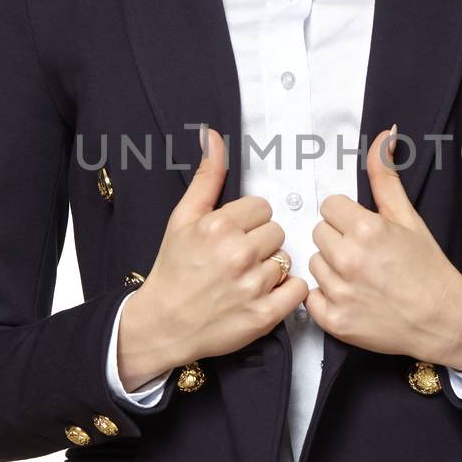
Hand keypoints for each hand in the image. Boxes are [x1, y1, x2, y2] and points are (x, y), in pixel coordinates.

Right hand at [116, 126, 309, 387]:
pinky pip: (298, 289)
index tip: (232, 236)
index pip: (262, 207)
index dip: (248, 222)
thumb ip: (206, 177)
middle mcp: (238, 254)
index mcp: (219, 226)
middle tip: (237, 259)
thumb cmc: (173, 269)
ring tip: (245, 279)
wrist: (163, 324)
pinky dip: (286, 291)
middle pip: (277, 232)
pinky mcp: (264, 315)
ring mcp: (253, 286)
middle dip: (260, 243)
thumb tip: (214, 136)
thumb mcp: (182, 218)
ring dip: (271, 268)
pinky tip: (263, 293)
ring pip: (287, 260)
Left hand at [305, 125, 461, 371]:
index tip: (364, 230)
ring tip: (361, 277)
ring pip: (315, 263)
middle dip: (338, 240)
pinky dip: (327, 298)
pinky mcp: (334, 321)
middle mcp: (349, 260)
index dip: (348, 217)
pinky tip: (352, 297)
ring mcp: (340, 293)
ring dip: (332, 268)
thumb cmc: (428, 268)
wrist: (444, 320)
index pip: (330, 206)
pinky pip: (311, 298)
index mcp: (367, 229)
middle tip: (365, 254)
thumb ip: (387, 177)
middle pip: (319, 233)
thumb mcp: (409, 218)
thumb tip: (385, 135)